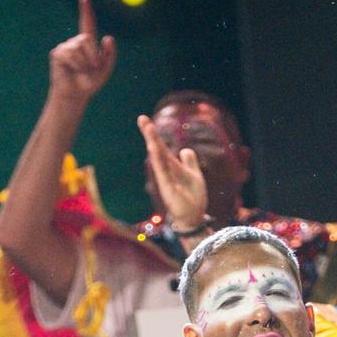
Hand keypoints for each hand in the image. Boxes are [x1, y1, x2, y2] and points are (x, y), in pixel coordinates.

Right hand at [48, 0, 116, 104]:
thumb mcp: (105, 69)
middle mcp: (76, 42)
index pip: (87, 24)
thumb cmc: (89, 83)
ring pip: (77, 47)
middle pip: (86, 38)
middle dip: (92, 54)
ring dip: (83, 63)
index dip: (86, 12)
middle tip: (93, 67)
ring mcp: (65, 46)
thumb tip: (108, 37)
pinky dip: (75, 64)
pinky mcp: (57, 53)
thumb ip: (110, 54)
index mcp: (88, 44)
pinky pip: (69, 54)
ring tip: (81, 71)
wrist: (75, 95)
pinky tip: (72, 70)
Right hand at [137, 113, 208, 229]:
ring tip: (149, 129)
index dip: (154, 134)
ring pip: (158, 159)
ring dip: (153, 144)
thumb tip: (185, 149)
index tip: (145, 119)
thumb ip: (190, 161)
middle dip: (150, 134)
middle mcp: (166, 171)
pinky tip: (154, 150)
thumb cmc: (193, 198)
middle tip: (141, 118)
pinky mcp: (168, 190)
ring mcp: (166, 180)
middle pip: (157, 149)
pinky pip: (162, 173)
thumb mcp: (195, 175)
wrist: (194, 218)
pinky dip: (158, 161)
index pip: (161, 147)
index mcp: (172, 166)